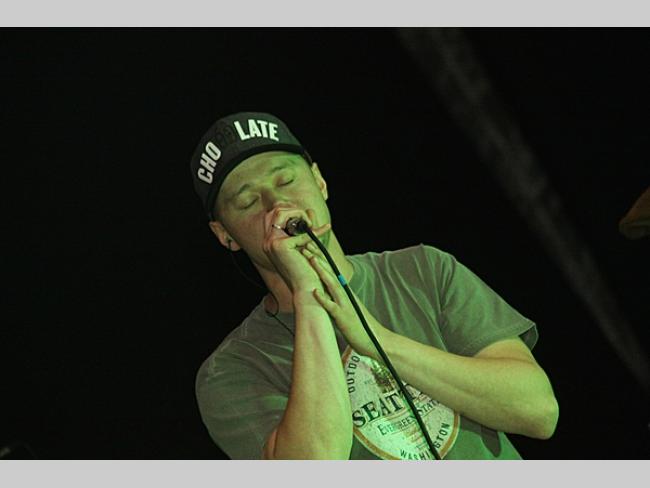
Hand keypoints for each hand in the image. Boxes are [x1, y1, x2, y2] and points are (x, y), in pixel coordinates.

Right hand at [263, 208, 330, 292]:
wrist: (307, 289)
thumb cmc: (308, 269)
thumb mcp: (306, 245)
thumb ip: (306, 228)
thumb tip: (310, 210)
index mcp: (271, 242)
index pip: (275, 215)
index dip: (291, 212)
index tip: (306, 221)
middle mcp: (268, 242)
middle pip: (277, 211)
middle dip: (295, 211)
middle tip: (309, 223)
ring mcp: (271, 243)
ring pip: (282, 213)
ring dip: (300, 216)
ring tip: (313, 227)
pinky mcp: (280, 246)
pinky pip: (300, 232)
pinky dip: (314, 233)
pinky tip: (325, 232)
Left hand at [301, 242, 387, 359]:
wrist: (376, 340)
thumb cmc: (361, 326)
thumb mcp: (348, 308)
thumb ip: (338, 299)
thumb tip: (326, 292)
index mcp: (346, 292)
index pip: (332, 271)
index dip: (321, 258)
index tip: (311, 247)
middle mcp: (346, 294)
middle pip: (331, 272)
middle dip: (318, 258)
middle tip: (306, 244)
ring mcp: (345, 305)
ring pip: (331, 284)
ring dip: (321, 271)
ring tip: (311, 259)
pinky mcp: (343, 317)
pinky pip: (332, 306)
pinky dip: (323, 298)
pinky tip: (315, 291)